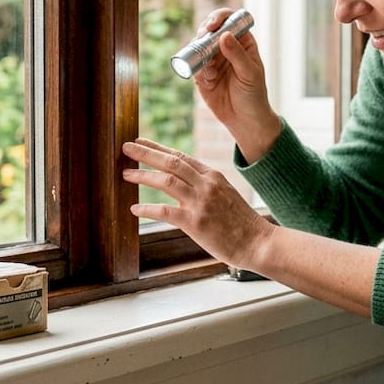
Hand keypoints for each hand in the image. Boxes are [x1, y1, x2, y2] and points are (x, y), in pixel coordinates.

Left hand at [122, 138, 272, 267]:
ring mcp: (201, 202)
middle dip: (146, 153)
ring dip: (143, 176)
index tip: (141, 142)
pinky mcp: (196, 222)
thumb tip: (180, 187)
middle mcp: (206, 184)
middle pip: (172, 161)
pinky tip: (134, 210)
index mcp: (213, 176)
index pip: (181, 156)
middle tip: (126, 147)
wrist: (258, 241)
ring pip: (167, 180)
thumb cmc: (241, 223)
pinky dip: (147, 209)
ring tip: (126, 174)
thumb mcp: (224, 195)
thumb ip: (203, 188)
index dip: (158, 148)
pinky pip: (166, 211)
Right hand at [190, 8, 280, 160]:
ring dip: (199, 53)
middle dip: (203, 32)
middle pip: (209, 29)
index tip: (212, 25)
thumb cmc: (254, 95)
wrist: (244, 120)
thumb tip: (224, 35)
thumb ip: (237, 55)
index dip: (219, 17)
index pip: (229, 20)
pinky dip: (198, 70)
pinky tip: (208, 81)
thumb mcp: (249, 74)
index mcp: (242, 42)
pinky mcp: (202, 74)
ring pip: (198, 46)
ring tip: (210, 70)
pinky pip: (194, 65)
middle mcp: (226, 47)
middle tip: (202, 39)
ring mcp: (212, 60)